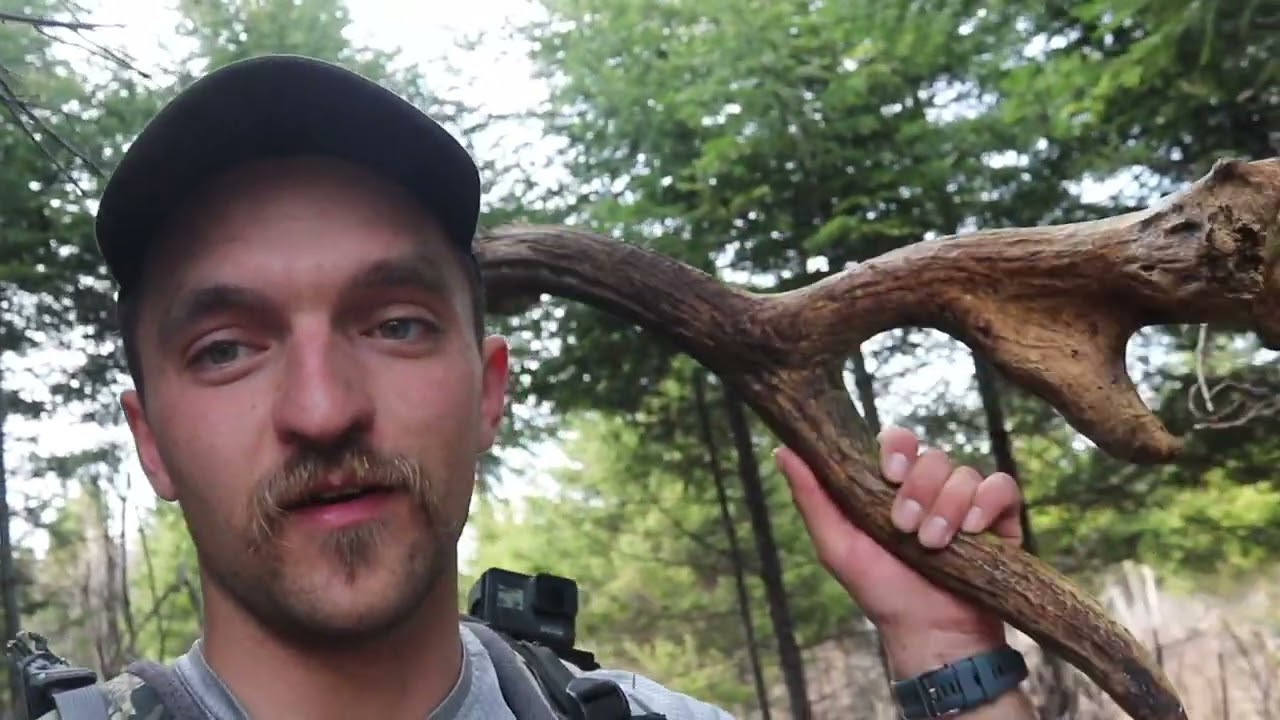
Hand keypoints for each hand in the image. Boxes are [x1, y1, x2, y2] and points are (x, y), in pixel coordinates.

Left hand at [775, 426, 1023, 676]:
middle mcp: (931, 486)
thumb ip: (812, 497)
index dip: (896, 448)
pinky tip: (973, 529)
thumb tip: (782, 449)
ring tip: (933, 544)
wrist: (930, 633)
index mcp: (893, 486)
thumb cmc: (881, 591)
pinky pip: (1002, 486)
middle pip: (932, 456)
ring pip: (964, 471)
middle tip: (906, 528)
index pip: (898, 440)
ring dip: (947, 507)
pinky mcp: (1000, 518)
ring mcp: (966, 500)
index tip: (889, 475)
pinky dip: (986, 502)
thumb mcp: (837, 546)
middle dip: (919, 491)